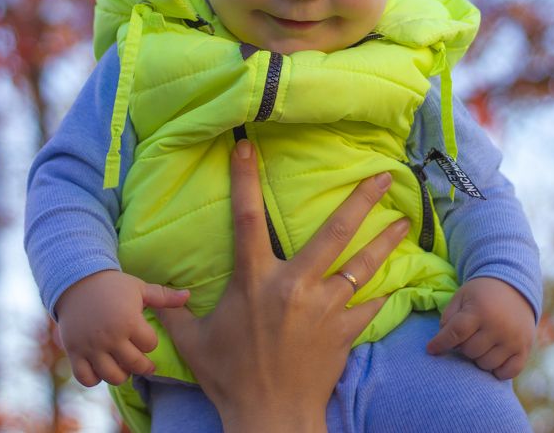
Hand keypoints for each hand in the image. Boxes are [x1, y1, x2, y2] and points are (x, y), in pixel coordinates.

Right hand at [56, 269, 189, 386]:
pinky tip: (101, 368)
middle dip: (143, 365)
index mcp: (129, 320)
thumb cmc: (113, 285)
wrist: (78, 281)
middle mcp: (111, 337)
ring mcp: (91, 347)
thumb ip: (164, 296)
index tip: (146, 337)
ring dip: (122, 375)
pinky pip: (87, 378)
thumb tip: (188, 296)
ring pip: (112, 377)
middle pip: (134, 365)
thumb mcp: (140, 288)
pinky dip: (95, 378)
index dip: (150, 342)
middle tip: (144, 363)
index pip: (150, 345)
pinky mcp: (75, 352)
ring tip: (123, 366)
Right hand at [158, 139, 409, 432]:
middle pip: (334, 233)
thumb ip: (173, 311)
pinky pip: (367, 306)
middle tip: (385, 176)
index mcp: (255, 280)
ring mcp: (324, 307)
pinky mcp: (344, 331)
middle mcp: (295, 285)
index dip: (244, 180)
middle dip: (361, 201)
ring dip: (385, 241)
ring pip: (362, 265)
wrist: (270, 418)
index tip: (247, 147)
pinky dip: (379, 294)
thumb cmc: (229, 377)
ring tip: (404, 221)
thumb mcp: (193, 341)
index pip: (246, 219)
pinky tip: (393, 281)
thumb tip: (148, 293)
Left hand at [426, 276, 535, 379]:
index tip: (431, 350)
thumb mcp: (462, 296)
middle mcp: (498, 326)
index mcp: (480, 310)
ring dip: (478, 358)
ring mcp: (513, 340)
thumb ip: (449, 316)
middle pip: (470, 351)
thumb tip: (441, 340)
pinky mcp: (524, 349)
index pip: (456, 332)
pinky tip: (493, 357)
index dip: (441, 343)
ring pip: (486, 364)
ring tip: (480, 344)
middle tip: (467, 337)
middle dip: (463, 347)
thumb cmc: (482, 294)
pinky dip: (497, 371)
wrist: (515, 287)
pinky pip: (507, 373)